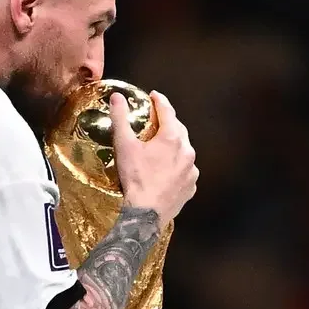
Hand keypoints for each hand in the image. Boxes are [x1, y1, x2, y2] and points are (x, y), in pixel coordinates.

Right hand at [109, 91, 197, 223]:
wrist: (146, 213)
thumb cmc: (135, 177)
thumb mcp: (124, 145)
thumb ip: (121, 118)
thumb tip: (117, 96)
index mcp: (172, 138)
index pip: (168, 111)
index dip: (160, 101)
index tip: (154, 95)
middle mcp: (187, 151)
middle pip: (179, 130)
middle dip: (168, 123)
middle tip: (156, 120)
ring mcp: (192, 170)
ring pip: (184, 151)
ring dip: (174, 146)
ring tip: (160, 148)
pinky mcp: (191, 187)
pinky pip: (185, 171)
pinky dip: (177, 166)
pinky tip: (167, 171)